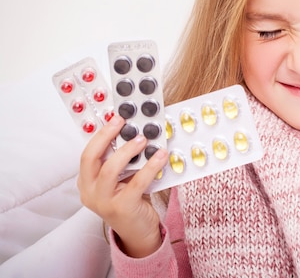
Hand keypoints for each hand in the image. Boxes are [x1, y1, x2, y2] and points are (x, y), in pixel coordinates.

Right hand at [77, 115, 167, 256]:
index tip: (115, 118)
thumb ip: (121, 162)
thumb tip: (135, 133)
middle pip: (91, 158)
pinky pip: (137, 182)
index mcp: (86, 183)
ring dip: (128, 151)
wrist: (138, 233)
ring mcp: (104, 202)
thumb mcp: (120, 181)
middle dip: (107, 136)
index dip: (100, 134)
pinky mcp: (122, 208)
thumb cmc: (130, 202)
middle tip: (124, 122)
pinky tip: (161, 156)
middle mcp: (90, 192)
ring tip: (143, 139)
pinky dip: (150, 166)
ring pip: (110, 169)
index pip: (87, 154)